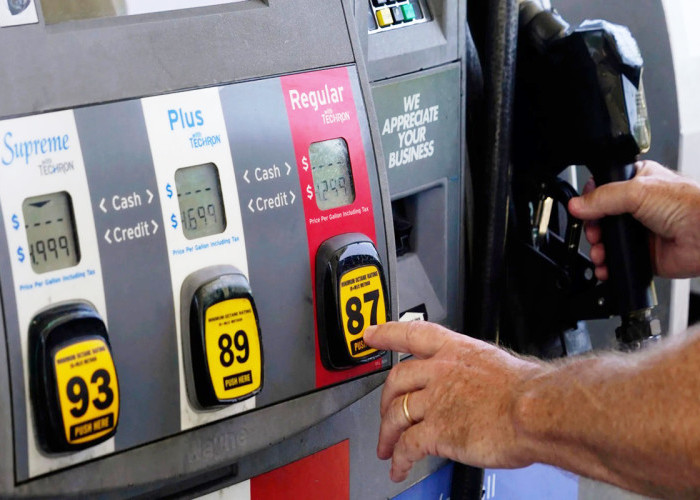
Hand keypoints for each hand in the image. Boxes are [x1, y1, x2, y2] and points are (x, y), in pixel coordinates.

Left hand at [364, 321, 542, 481]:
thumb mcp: (497, 365)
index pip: (412, 334)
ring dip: (387, 435)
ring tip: (386, 448)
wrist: (536, 411)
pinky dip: (399, 459)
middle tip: (383, 412)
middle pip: (396, 380)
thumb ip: (475, 373)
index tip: (371, 335)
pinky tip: (399, 468)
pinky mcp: (436, 430)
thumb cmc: (528, 391)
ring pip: (395, 415)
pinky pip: (407, 446)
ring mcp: (435, 400)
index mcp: (456, 350)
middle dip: (385, 400)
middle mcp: (440, 371)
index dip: (387, 334)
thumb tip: (475, 384)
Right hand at [568, 160, 699, 279]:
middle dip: (592, 228)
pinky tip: (605, 265)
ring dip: (597, 248)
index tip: (583, 209)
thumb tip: (577, 204)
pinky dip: (607, 266)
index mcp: (637, 182)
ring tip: (600, 251)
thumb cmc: (690, 206)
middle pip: (600, 218)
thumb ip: (602, 197)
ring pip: (606, 241)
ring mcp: (640, 232)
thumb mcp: (638, 190)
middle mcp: (637, 206)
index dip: (589, 200)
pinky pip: (617, 261)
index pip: (602, 188)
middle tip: (594, 233)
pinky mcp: (643, 254)